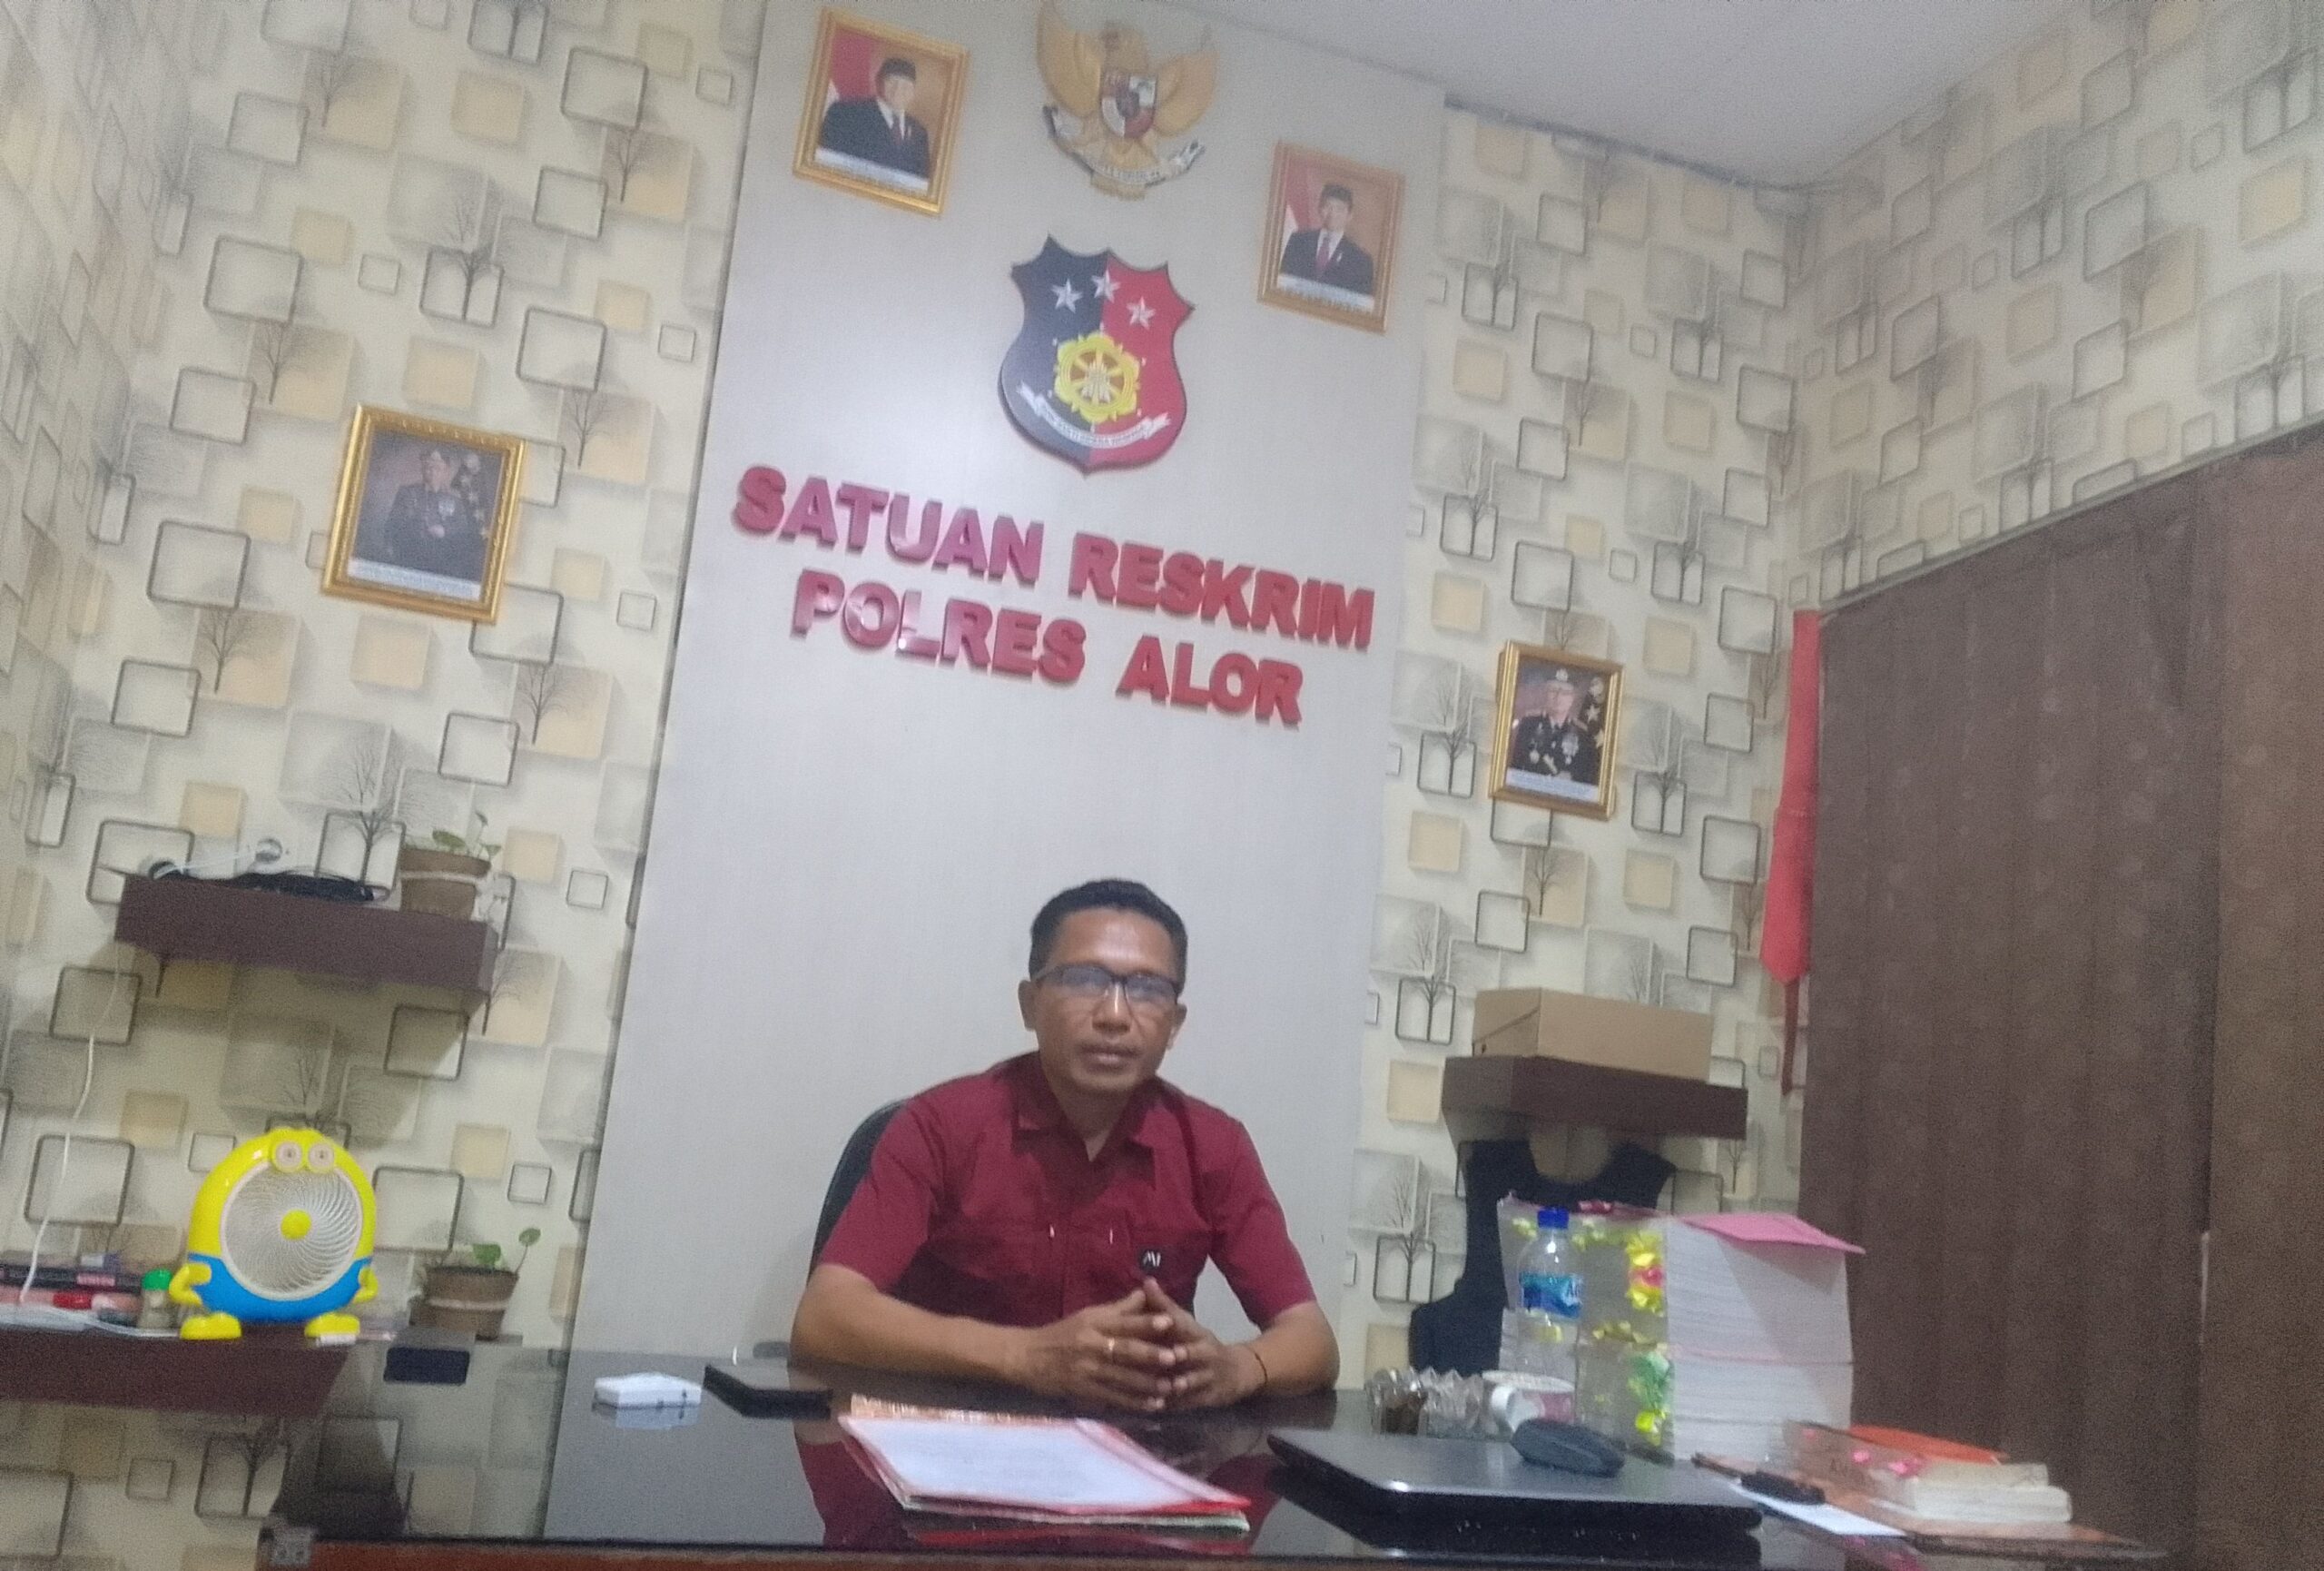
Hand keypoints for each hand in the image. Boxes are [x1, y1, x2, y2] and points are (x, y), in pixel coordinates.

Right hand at [1007, 1288, 1181, 1410]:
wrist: (1027, 1357)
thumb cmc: (1062, 1333)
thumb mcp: (1087, 1315)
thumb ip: (1118, 1309)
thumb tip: (1145, 1292)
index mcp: (1093, 1323)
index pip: (1123, 1322)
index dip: (1145, 1322)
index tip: (1168, 1321)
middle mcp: (1091, 1345)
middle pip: (1124, 1350)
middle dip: (1150, 1355)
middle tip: (1175, 1358)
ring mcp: (1087, 1371)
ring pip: (1121, 1378)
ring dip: (1147, 1384)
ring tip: (1170, 1388)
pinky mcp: (1083, 1391)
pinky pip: (1112, 1398)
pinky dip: (1133, 1402)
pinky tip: (1151, 1405)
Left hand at [1139, 1279, 1263, 1409]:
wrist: (1239, 1370)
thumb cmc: (1201, 1344)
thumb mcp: (1187, 1324)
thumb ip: (1164, 1306)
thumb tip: (1145, 1280)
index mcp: (1197, 1333)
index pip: (1186, 1324)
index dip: (1175, 1322)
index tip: (1163, 1320)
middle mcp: (1206, 1353)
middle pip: (1196, 1353)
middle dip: (1185, 1355)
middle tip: (1170, 1356)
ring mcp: (1209, 1376)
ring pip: (1195, 1380)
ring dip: (1182, 1383)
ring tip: (1168, 1386)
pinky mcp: (1208, 1398)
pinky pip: (1191, 1403)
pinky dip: (1177, 1405)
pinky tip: (1160, 1408)